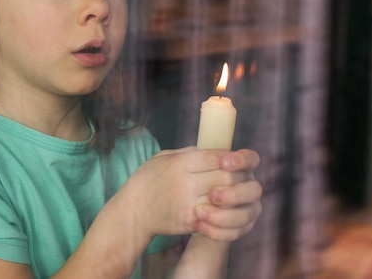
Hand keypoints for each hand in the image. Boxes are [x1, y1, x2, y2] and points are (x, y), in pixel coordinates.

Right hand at [118, 147, 240, 237]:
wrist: (132, 213)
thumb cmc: (146, 181)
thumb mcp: (162, 158)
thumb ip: (188, 153)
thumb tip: (211, 150)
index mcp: (178, 164)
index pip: (216, 157)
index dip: (230, 157)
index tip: (232, 158)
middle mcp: (185, 184)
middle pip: (226, 177)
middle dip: (238, 175)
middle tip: (239, 175)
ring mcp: (188, 205)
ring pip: (225, 198)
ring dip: (235, 194)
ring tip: (236, 190)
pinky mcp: (190, 222)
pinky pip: (217, 216)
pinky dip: (225, 210)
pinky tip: (226, 206)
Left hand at [193, 149, 262, 240]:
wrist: (184, 206)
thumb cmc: (184, 178)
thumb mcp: (184, 163)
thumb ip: (192, 156)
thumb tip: (194, 151)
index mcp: (240, 166)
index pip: (250, 159)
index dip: (240, 160)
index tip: (223, 163)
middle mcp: (249, 186)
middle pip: (253, 189)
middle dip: (232, 193)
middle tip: (212, 194)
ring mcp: (249, 208)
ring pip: (245, 215)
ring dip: (223, 215)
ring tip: (199, 212)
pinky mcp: (241, 227)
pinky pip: (235, 233)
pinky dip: (217, 231)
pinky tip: (199, 225)